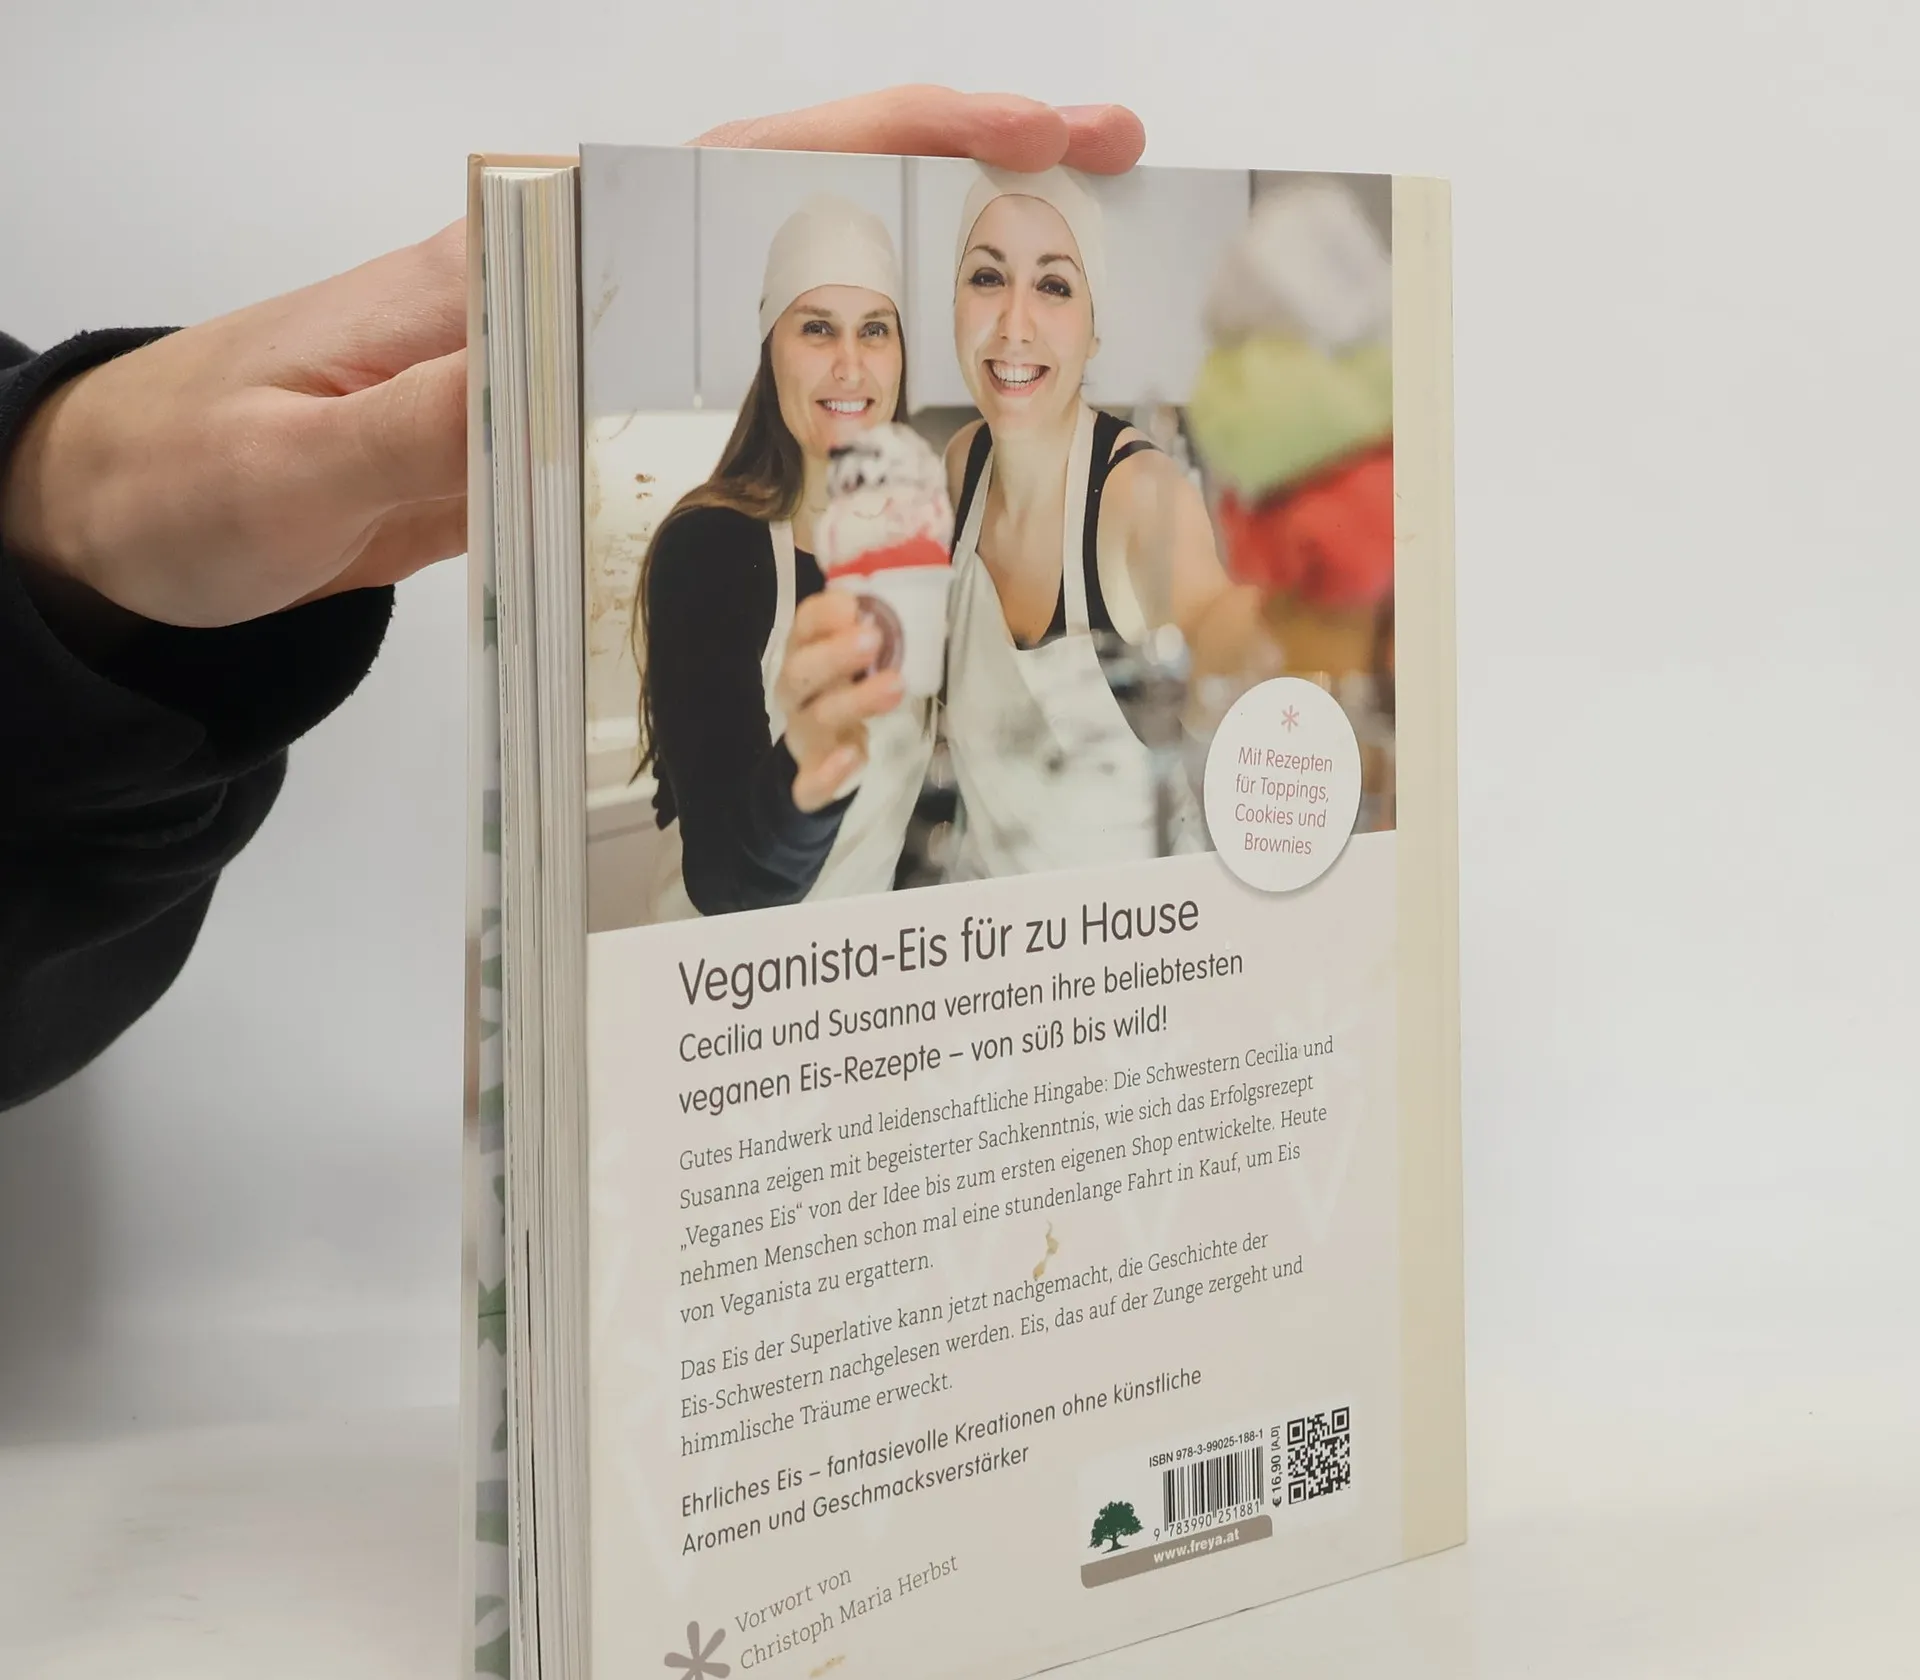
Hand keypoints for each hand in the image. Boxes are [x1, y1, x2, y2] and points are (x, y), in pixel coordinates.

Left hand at [0, 87, 1142, 634]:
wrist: (152, 521)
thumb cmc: (196, 479)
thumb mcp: (287, 465)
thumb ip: (417, 426)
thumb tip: (542, 372)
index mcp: (511, 267)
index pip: (727, 168)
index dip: (891, 136)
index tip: (1025, 128)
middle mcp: (566, 288)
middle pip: (788, 199)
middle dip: (954, 175)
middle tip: (1102, 175)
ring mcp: (582, 351)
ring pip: (778, 286)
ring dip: (915, 279)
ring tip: (1053, 287)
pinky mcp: (576, 416)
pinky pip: (731, 380)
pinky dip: (833, 378)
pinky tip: (903, 406)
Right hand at [777, 591, 903, 810]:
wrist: (819, 752)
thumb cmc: (843, 688)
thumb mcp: (852, 656)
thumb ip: (870, 630)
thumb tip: (909, 602)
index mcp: (803, 653)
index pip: (803, 626)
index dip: (823, 615)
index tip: (852, 605)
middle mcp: (795, 692)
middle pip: (802, 672)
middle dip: (835, 655)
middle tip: (874, 640)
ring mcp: (801, 735)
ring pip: (816, 719)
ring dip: (854, 701)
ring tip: (895, 686)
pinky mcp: (809, 777)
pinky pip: (810, 782)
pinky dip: (828, 775)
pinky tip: (854, 756)